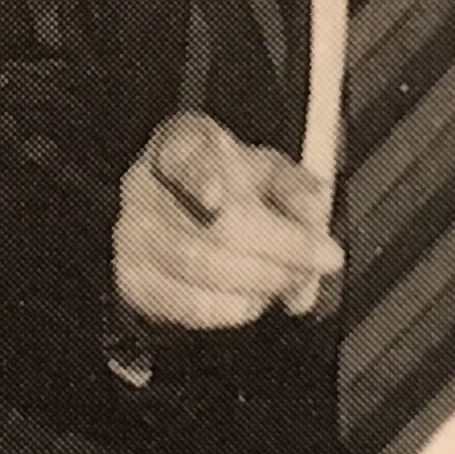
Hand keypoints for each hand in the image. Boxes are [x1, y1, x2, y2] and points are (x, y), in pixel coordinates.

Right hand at [113, 114, 340, 330]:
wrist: (180, 217)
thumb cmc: (228, 186)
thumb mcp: (266, 171)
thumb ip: (295, 187)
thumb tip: (316, 213)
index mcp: (180, 145)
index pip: (183, 155)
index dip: (198, 175)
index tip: (218, 198)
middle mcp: (145, 187)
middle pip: (207, 221)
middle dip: (279, 248)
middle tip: (320, 260)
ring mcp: (134, 237)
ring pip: (199, 266)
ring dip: (262, 281)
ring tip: (294, 281)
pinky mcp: (135, 281)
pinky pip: (190, 306)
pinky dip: (234, 308)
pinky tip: (256, 299)